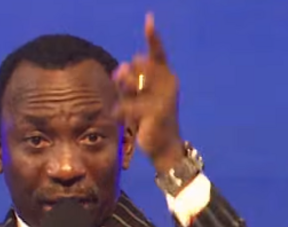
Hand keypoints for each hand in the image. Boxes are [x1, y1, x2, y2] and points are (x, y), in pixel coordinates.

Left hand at [112, 13, 182, 171]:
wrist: (164, 147)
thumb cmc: (151, 119)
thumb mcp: (139, 96)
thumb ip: (130, 80)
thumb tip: (121, 67)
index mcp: (167, 77)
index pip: (158, 53)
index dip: (152, 36)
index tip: (148, 18)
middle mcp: (168, 83)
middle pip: (138, 65)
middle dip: (126, 75)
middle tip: (123, 86)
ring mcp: (162, 97)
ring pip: (131, 83)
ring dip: (122, 91)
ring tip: (125, 104)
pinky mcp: (155, 112)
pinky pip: (128, 106)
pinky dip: (120, 111)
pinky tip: (119, 116)